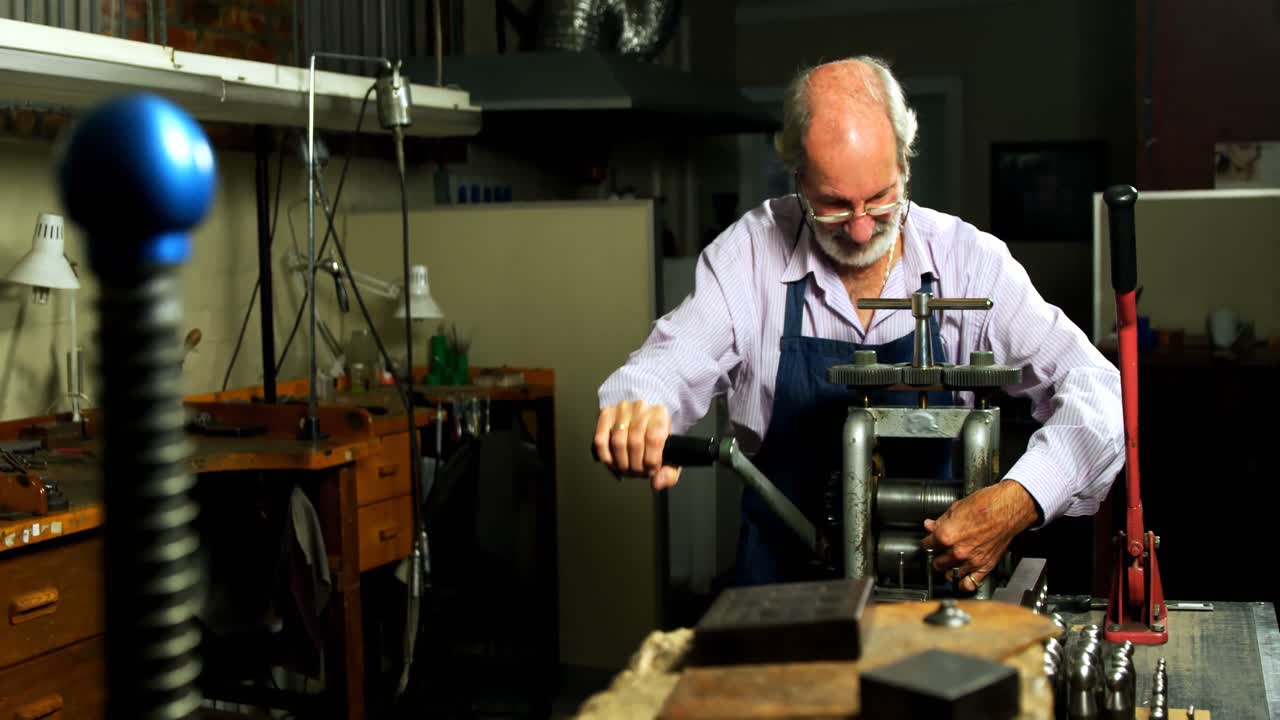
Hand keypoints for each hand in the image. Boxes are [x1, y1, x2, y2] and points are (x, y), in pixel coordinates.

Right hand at [593, 401, 681, 489]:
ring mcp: (621, 409)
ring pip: (617, 442)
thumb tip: (657, 482)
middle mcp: (641, 407)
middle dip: (635, 465)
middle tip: (638, 472)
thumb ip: (669, 472)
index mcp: (660, 414)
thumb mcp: (669, 455)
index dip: (651, 461)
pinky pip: (600, 440)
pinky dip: (606, 457)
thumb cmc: (656, 439)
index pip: (654, 438)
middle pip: (635, 442)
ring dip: (621, 463)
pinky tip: (613, 464)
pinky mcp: (606, 414)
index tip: (651, 470)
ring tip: (627, 469)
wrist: (643, 419)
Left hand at [921, 480, 1039, 592]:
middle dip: (936, 557)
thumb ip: (941, 521)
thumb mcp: (956, 508)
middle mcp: (957, 551)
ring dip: (948, 570)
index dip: (927, 543)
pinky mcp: (985, 566)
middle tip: (939, 552)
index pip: (927, 546)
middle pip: (937, 563)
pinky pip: (970, 584)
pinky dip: (963, 583)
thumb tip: (930, 526)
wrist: (1009, 508)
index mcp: (946, 535)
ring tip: (949, 563)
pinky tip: (961, 577)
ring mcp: (971, 561)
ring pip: (949, 575)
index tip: (929, 542)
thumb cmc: (986, 504)